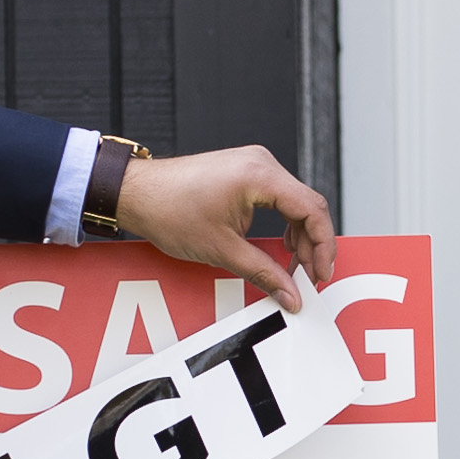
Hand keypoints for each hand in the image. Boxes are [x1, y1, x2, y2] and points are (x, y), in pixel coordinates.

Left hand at [115, 143, 337, 314]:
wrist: (136, 192)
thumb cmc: (169, 211)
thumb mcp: (222, 250)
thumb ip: (264, 273)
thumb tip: (292, 295)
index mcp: (260, 176)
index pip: (312, 210)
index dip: (323, 247)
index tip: (320, 275)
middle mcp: (262, 163)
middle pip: (308, 205)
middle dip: (313, 245)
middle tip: (309, 278)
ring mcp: (254, 164)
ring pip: (296, 201)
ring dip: (300, 236)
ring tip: (294, 267)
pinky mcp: (244, 170)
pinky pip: (279, 196)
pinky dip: (285, 223)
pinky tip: (281, 246)